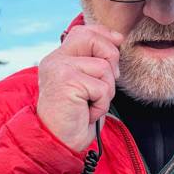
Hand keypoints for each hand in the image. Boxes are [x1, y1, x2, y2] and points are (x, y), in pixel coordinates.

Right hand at [36, 24, 121, 151]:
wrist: (60, 141)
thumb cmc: (77, 115)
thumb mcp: (87, 83)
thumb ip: (95, 61)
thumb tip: (117, 39)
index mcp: (59, 58)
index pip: (82, 32)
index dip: (104, 34)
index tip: (118, 41)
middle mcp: (55, 60)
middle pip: (94, 39)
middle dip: (111, 59)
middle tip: (103, 85)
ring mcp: (59, 69)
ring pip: (104, 68)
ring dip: (106, 91)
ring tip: (90, 104)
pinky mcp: (66, 82)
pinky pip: (102, 88)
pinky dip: (101, 104)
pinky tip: (87, 112)